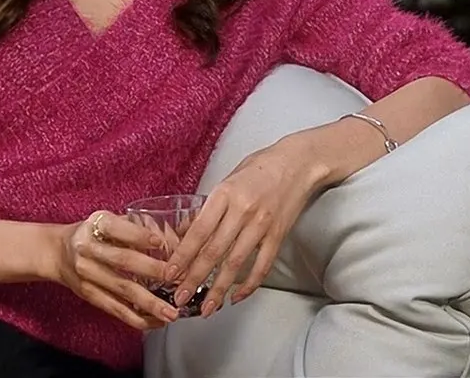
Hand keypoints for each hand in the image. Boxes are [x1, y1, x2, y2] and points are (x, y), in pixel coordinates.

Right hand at [49, 210, 181, 329]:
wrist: (58, 251)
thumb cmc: (95, 234)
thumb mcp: (112, 220)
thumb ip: (140, 226)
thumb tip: (175, 240)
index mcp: (97, 224)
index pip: (118, 228)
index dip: (140, 235)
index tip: (161, 242)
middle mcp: (88, 248)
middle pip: (123, 260)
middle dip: (153, 271)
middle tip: (178, 278)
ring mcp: (86, 273)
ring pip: (122, 289)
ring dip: (150, 303)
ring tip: (171, 311)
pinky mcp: (88, 294)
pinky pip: (115, 308)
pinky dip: (137, 318)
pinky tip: (155, 321)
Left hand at [168, 135, 322, 315]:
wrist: (300, 162)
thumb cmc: (261, 167)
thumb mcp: (228, 180)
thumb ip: (207, 207)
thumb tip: (183, 233)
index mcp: (225, 194)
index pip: (199, 231)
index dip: (183, 255)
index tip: (169, 273)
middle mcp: (243, 211)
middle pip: (214, 252)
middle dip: (194, 279)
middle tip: (179, 297)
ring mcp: (262, 225)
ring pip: (236, 264)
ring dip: (219, 289)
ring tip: (206, 307)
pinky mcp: (278, 235)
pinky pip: (262, 265)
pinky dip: (249, 284)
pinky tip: (236, 296)